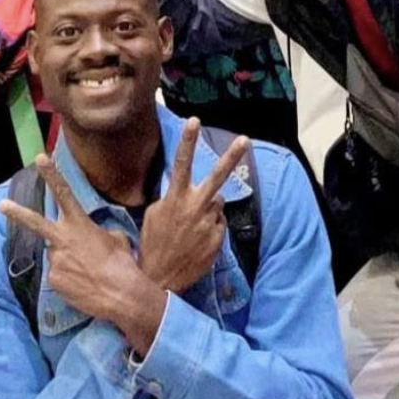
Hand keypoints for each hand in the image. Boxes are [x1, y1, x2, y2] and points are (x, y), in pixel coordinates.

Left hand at [0, 155, 166, 354]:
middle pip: (35, 222)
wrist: (120, 295)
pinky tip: (83, 284)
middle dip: (17, 213)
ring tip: (86, 272)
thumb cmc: (122, 264)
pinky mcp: (53, 279)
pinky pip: (58, 275)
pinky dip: (68, 279)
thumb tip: (89, 239)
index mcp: (80, 224)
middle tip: (1, 205)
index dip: (52, 175)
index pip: (64, 193)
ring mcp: (55, 260)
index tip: (40, 159)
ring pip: (56, 256)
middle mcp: (62, 239)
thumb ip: (96, 233)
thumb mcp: (114, 239)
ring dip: (67, 261)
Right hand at [138, 118, 249, 292]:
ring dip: (208, 207)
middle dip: (232, 156)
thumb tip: (189, 192)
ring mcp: (209, 223)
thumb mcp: (154, 214)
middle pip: (218, 176)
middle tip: (245, 139)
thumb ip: (173, 198)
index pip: (181, 163)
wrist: (160, 277)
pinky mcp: (218, 238)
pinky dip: (210, 227)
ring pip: (217, 203)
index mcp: (175, 198)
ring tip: (190, 226)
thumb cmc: (153, 242)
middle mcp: (195, 207)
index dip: (188, 140)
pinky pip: (218, 224)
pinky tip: (196, 240)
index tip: (194, 120)